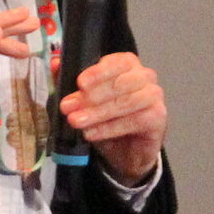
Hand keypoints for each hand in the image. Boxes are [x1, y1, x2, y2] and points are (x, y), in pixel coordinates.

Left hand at [63, 51, 166, 183]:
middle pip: (120, 82)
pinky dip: (110, 128)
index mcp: (126, 65)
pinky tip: (91, 133)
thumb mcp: (82, 100)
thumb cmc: (106, 119)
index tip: (79, 84)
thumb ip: (68, 80)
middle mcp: (144, 76)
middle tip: (67, 108)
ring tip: (76, 122)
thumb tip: (55, 63)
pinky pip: (135, 120)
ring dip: (97, 113)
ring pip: (126, 101)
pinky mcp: (158, 117)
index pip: (116, 62)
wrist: (125, 151)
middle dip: (91, 97)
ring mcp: (154, 96)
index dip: (98, 72)